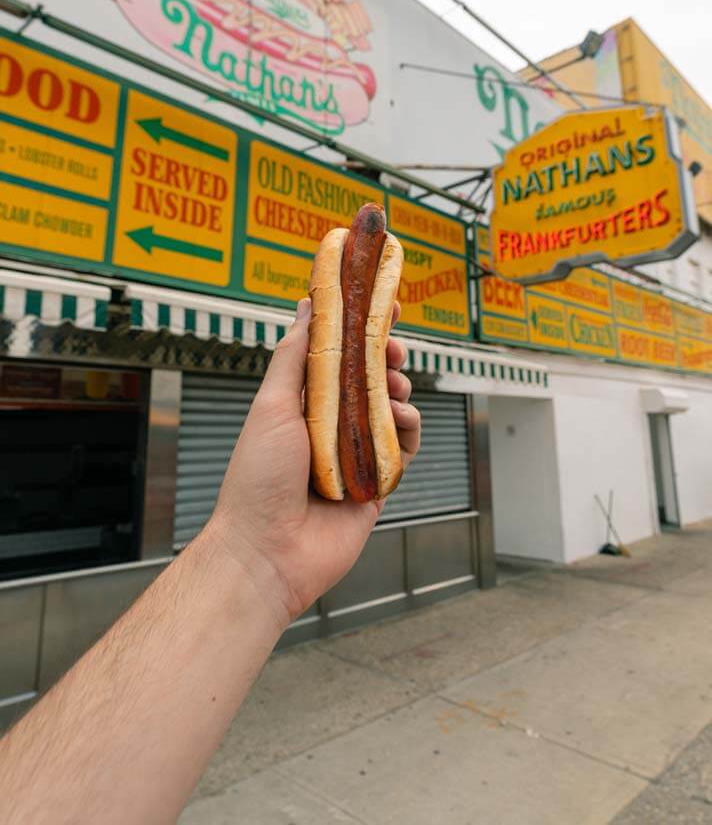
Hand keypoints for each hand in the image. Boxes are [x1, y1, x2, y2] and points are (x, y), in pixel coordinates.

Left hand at [209, 297, 419, 628]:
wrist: (268, 552)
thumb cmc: (258, 478)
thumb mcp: (271, 405)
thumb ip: (295, 356)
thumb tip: (308, 306)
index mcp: (301, 404)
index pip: (336, 356)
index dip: (358, 329)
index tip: (380, 305)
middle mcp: (330, 426)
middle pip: (368, 379)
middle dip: (385, 356)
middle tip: (393, 347)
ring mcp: (355, 454)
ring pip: (391, 408)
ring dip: (397, 389)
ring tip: (391, 389)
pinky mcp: (377, 484)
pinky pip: (404, 448)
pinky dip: (408, 429)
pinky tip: (401, 420)